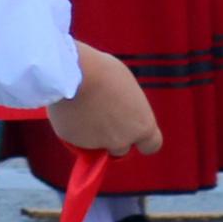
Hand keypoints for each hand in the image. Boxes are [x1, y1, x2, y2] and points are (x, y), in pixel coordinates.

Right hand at [48, 45, 162, 159]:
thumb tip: (121, 109)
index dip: (141, 140)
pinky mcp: (73, 141)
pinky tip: (71, 109)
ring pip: (96, 145)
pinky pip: (75, 137)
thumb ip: (128, 106)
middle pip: (121, 149)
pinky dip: (74, 128)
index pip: (151, 146)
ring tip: (84, 110)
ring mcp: (97, 143)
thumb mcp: (127, 88)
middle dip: (113, 139)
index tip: (133, 132)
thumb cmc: (102, 72)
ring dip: (92, 134)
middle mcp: (122, 140)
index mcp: (143, 126)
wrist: (71, 74)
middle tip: (103, 119)